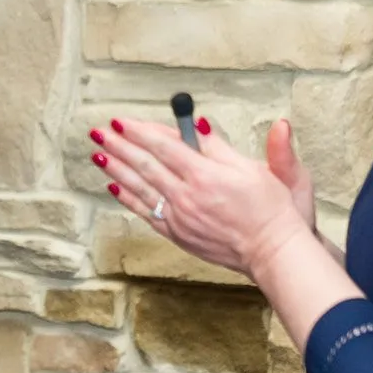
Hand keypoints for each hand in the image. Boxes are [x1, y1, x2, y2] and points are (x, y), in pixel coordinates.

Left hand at [89, 117, 315, 279]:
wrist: (274, 252)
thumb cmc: (274, 209)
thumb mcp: (258, 168)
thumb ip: (222, 147)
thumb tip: (199, 124)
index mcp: (206, 175)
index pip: (165, 146)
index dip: (140, 132)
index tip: (122, 121)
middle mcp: (187, 196)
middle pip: (145, 165)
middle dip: (120, 146)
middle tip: (100, 131)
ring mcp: (179, 217)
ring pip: (140, 188)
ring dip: (116, 169)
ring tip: (98, 153)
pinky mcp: (177, 234)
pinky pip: (146, 212)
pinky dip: (128, 198)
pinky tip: (114, 186)